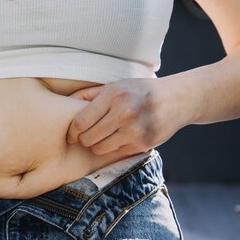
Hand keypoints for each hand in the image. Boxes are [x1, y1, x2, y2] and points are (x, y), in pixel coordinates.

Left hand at [65, 78, 190, 154]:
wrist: (177, 99)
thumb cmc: (138, 91)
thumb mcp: (114, 86)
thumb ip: (88, 95)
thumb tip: (62, 104)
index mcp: (114, 95)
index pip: (81, 122)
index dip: (72, 132)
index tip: (71, 135)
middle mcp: (124, 112)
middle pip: (88, 138)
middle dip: (84, 139)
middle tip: (88, 135)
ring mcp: (135, 130)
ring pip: (100, 149)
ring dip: (97, 145)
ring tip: (104, 136)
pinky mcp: (143, 144)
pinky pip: (116, 153)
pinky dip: (113, 148)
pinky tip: (120, 138)